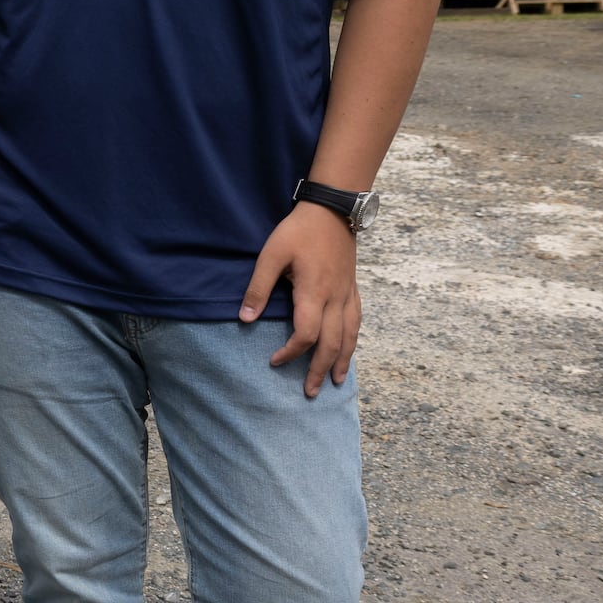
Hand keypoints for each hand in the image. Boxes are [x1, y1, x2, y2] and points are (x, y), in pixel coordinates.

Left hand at [240, 204, 361, 397]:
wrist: (333, 209)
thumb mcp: (271, 255)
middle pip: (332, 344)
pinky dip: (353, 341)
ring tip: (336, 382)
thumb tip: (245, 319)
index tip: (275, 361)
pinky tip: (349, 350)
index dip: (291, 353)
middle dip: (319, 370)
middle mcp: (335, 298)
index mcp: (313, 292)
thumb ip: (258, 288)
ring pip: (350, 336)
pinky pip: (357, 322)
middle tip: (309, 392)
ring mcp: (348, 294)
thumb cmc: (298, 231)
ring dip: (342, 361)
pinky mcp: (353, 288)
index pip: (307, 335)